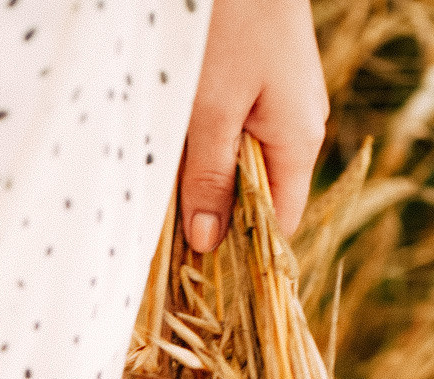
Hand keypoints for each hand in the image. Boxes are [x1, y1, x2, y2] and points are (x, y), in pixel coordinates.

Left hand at [181, 0, 328, 250]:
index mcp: (299, 142)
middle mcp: (298, 128)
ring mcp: (280, 105)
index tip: (196, 270)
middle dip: (214, 219)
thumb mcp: (211, 108)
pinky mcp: (259, 85)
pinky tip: (173, 153)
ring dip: (203, 182)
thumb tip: (208, 242)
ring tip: (163, 201)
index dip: (242, 252)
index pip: (280, 224)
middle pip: (258, 198)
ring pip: (240, 166)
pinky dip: (203, 149)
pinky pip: (231, 135)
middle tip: (166, 242)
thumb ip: (209, 177)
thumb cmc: (230, 24)